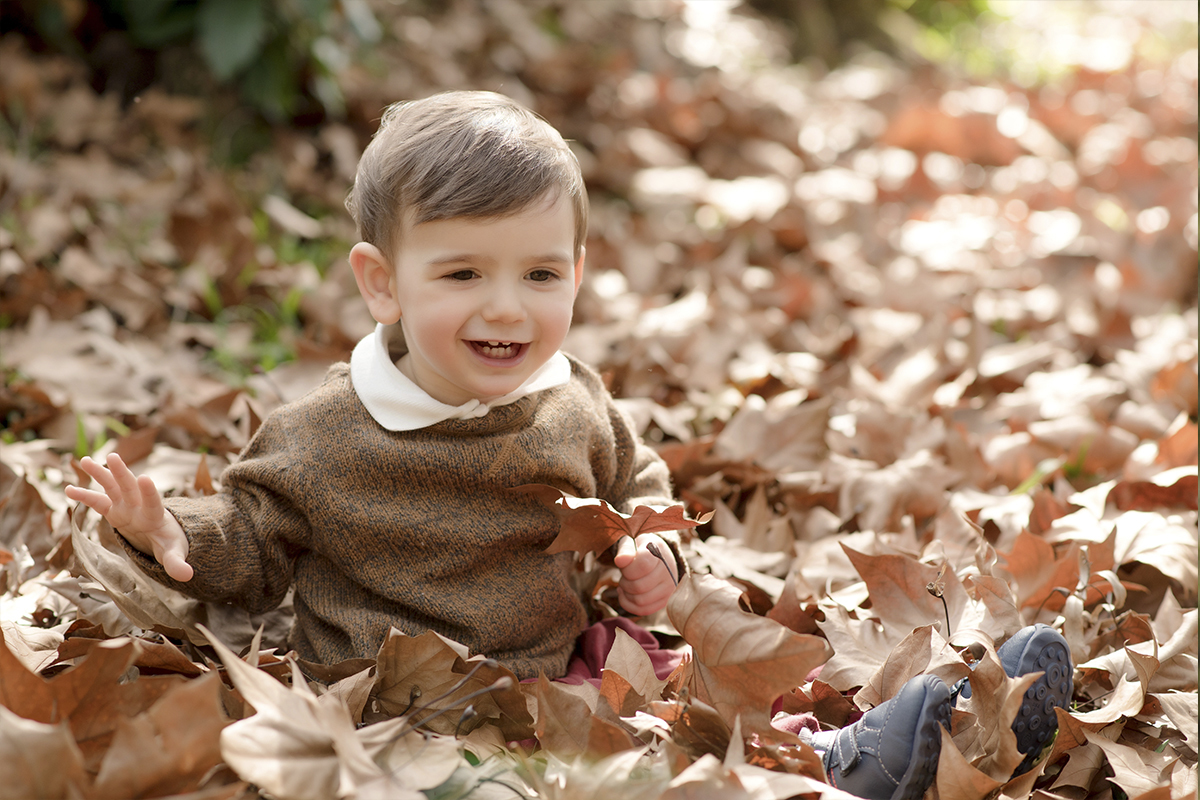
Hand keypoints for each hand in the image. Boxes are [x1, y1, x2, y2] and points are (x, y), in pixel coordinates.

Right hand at [65, 453, 193, 581]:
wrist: (161, 535)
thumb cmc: (169, 543)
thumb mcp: (173, 553)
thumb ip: (178, 563)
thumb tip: (187, 575)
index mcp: (155, 516)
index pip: (153, 503)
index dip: (149, 492)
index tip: (145, 478)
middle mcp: (139, 506)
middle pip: (130, 487)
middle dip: (122, 473)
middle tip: (114, 456)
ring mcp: (125, 506)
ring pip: (112, 486)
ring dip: (100, 473)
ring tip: (84, 460)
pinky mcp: (114, 510)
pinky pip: (97, 501)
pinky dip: (84, 495)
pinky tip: (67, 488)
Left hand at [613, 533, 678, 615]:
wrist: (658, 558)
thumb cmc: (640, 550)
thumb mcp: (632, 543)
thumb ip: (625, 550)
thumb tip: (619, 560)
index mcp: (660, 552)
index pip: (642, 565)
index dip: (627, 568)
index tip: (624, 563)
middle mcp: (669, 571)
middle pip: (638, 586)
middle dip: (624, 582)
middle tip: (624, 575)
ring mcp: (669, 588)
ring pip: (640, 601)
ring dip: (626, 593)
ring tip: (625, 584)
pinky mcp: (664, 601)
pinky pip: (643, 610)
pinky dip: (628, 604)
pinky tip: (626, 594)